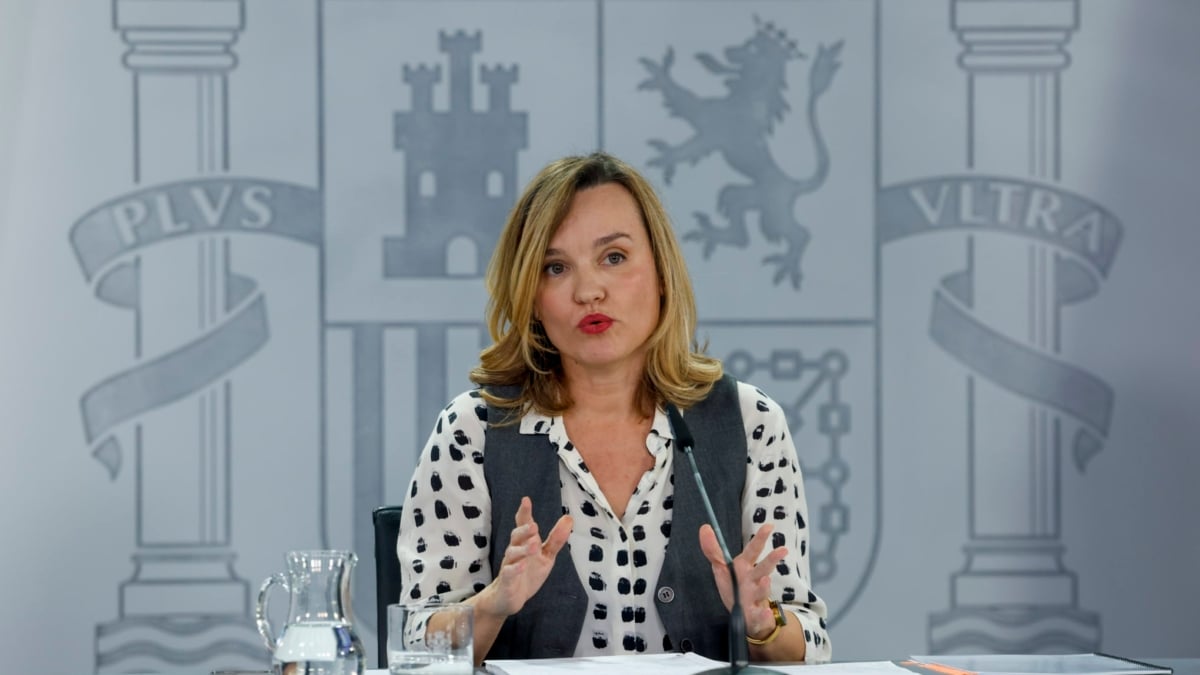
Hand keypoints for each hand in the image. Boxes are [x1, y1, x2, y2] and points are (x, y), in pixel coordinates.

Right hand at [476, 496, 572, 619]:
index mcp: (525, 543)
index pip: (523, 525)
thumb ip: (556, 539)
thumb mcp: (546, 556)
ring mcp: (509, 566)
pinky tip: (523, 565)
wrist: (508, 598)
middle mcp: (515, 552)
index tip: (526, 500)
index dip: (524, 513)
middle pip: (516, 537)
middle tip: (534, 526)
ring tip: (534, 545)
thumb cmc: (527, 574)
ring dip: (523, 549)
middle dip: (524, 530)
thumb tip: (569, 518)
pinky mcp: (507, 581)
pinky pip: (509, 573)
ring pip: (512, 554)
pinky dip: (515, 569)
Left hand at [698, 523, 787, 639]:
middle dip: (772, 559)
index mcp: (745, 567)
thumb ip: (713, 549)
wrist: (744, 617)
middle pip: (763, 568)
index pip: (753, 550)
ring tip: (765, 580)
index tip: (769, 526)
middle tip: (782, 550)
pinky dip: (763, 615)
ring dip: (764, 586)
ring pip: (762, 591)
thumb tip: (705, 527)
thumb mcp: (721, 568)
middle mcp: (753, 580)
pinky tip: (765, 612)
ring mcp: (756, 597)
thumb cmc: (735, 588)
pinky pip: (760, 615)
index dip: (760, 538)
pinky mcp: (756, 615)